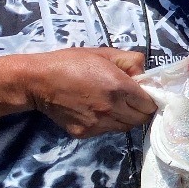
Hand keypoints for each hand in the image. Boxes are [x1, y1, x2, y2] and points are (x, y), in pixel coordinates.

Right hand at [29, 48, 154, 136]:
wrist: (38, 81)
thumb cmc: (72, 63)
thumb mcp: (105, 54)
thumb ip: (131, 61)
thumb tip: (145, 75)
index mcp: (120, 88)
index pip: (150, 105)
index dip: (150, 99)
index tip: (143, 94)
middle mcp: (112, 109)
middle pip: (141, 119)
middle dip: (140, 110)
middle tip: (131, 101)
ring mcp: (98, 124)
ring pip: (125, 127)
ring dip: (125, 118)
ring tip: (114, 105)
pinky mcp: (85, 133)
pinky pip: (106, 131)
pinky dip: (108, 123)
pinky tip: (97, 111)